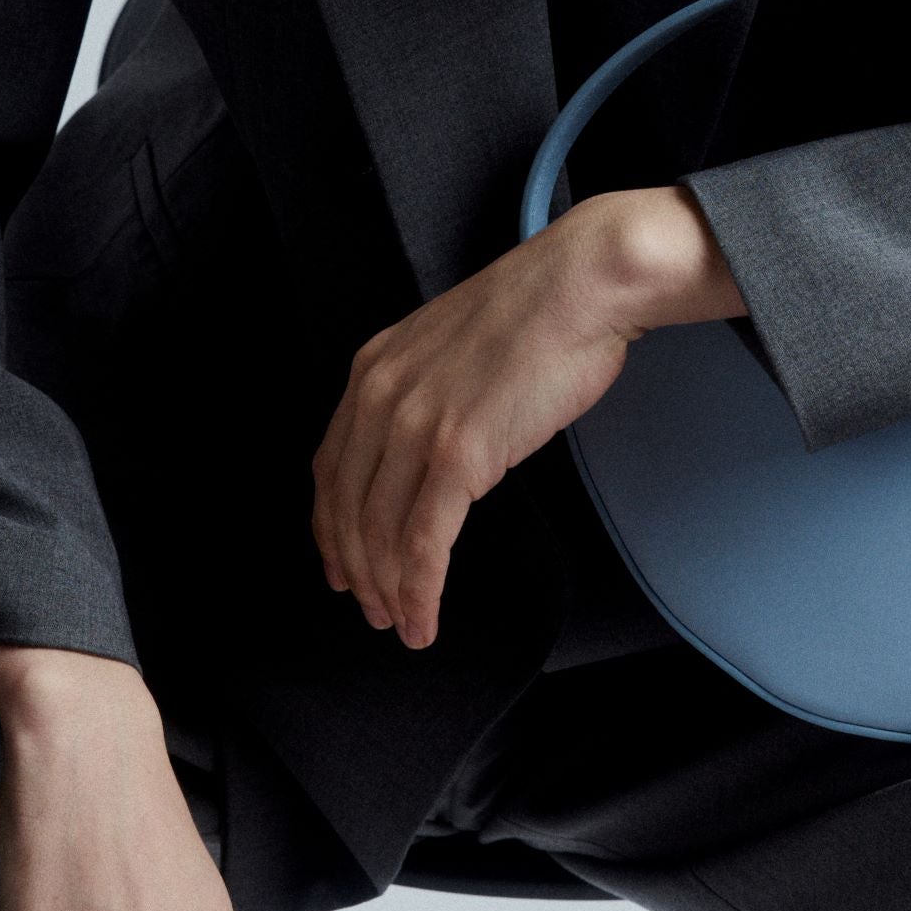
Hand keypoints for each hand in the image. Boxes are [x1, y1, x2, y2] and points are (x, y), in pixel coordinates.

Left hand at [311, 182, 742, 650]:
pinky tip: (425, 617)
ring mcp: (416, 426)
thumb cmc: (536, 313)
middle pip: (347, 509)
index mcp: (373, 370)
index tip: (340, 564)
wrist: (579, 285)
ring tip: (402, 625)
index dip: (331, 528)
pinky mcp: (457, 454)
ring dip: (388, 592)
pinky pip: (423, 543)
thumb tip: (429, 446)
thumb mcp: (450, 345)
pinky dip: (419, 591)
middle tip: (374, 610)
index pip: (331, 468)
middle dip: (356, 571)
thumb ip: (424, 393)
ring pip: (379, 534)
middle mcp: (380, 397)